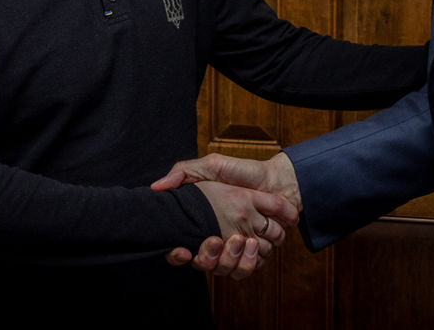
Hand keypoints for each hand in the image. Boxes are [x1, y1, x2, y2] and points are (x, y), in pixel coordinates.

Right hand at [154, 154, 302, 277]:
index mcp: (206, 224)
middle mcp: (220, 239)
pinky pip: (252, 267)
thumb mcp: (211, 165)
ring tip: (240, 239)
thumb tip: (156, 187)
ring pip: (229, 269)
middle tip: (215, 240)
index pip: (182, 251)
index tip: (183, 251)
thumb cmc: (242, 171)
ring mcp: (239, 247)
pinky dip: (252, 259)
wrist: (277, 179)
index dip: (177, 256)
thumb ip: (183, 173)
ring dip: (233, 258)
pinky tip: (253, 243)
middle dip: (210, 258)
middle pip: (207, 264)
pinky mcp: (259, 251)